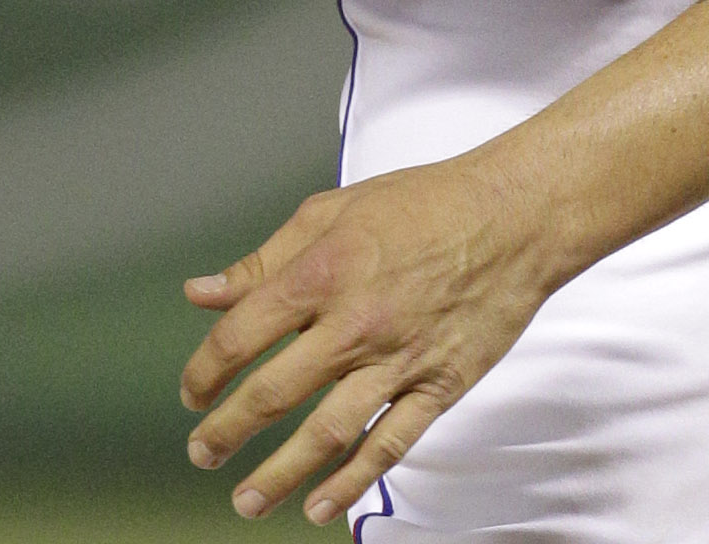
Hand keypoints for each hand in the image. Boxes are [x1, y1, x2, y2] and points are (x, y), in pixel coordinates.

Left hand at [180, 154, 569, 524]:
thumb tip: (201, 292)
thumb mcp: (332, 211)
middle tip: (203, 454)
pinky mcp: (439, 385)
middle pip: (273, 393)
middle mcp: (354, 323)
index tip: (194, 393)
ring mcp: (399, 359)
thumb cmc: (424, 204)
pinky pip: (391, 444)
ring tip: (246, 500)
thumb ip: (264, 260)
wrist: (514, 217)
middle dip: (228, 431)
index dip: (206, 371)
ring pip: (327, 432)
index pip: (241, 336)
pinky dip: (354, 480)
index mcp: (322, 272)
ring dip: (280, 473)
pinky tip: (322, 504)